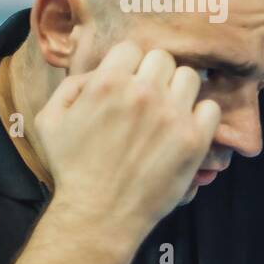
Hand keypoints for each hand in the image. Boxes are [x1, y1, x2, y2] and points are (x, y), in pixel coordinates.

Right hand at [32, 43, 220, 238]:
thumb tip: (100, 70)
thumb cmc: (73, 168)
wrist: (100, 213)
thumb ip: (72, 85)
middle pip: (164, 59)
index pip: (131, 49)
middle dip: (155, 75)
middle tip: (151, 97)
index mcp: (108, 83)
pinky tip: (185, 127)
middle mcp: (144, 93)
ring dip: (180, 90)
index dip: (128, 66)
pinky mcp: (195, 138)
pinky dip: (202, 115)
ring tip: (169, 110)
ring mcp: (173, 115)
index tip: (128, 83)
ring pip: (191, 78)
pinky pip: (211, 108)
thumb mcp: (51, 120)